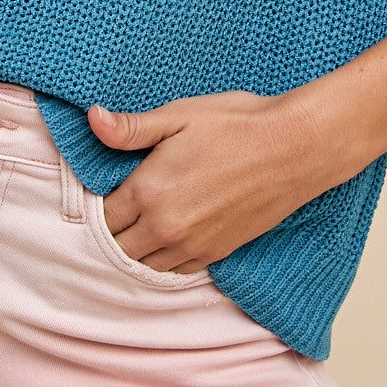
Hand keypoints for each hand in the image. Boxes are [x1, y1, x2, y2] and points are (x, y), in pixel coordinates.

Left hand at [87, 87, 334, 275]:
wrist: (293, 148)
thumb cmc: (236, 124)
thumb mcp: (180, 115)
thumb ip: (132, 127)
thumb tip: (93, 120)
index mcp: (148, 191)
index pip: (101, 216)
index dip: (97, 204)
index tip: (102, 189)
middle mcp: (165, 227)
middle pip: (117, 248)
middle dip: (112, 231)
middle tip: (118, 207)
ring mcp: (191, 245)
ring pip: (144, 266)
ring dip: (135, 250)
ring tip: (138, 224)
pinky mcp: (216, 253)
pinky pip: (175, 272)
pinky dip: (163, 260)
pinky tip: (167, 238)